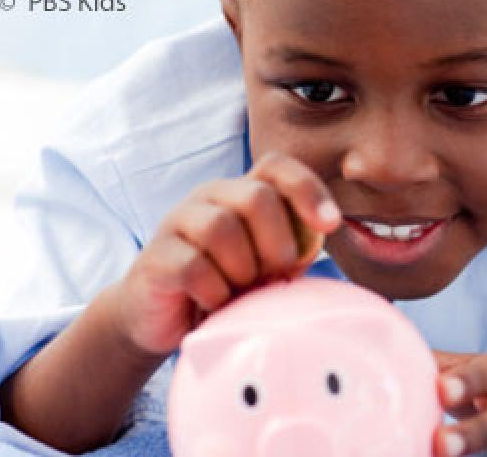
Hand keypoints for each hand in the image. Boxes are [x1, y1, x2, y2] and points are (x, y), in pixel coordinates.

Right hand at [111, 152, 340, 356]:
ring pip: (222, 228)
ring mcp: (179, 221)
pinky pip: (194, 267)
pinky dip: (215, 293)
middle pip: (256, 197)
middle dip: (277, 244)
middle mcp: (210, 197)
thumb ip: (296, 245)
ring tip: (240, 292)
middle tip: (275, 277)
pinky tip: (214, 304)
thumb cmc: (227, 287)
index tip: (330, 225)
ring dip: (243, 270)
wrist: (165, 320)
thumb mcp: (269, 266)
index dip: (308, 189)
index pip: (277, 166)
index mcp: (242, 193)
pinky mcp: (156, 255)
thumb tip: (324, 231)